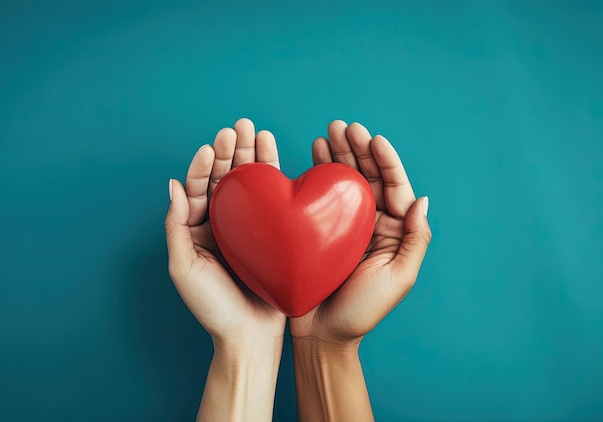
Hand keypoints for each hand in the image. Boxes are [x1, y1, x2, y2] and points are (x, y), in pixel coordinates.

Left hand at [165, 118, 285, 420]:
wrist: (249, 337)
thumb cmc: (213, 308)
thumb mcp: (183, 268)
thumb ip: (176, 226)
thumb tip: (173, 185)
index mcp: (198, 230)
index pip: (198, 188)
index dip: (202, 165)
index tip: (210, 147)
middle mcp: (223, 223)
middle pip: (224, 178)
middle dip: (229, 151)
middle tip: (236, 128)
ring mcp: (250, 226)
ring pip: (248, 182)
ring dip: (250, 154)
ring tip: (255, 129)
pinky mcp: (273, 232)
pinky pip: (272, 198)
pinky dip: (272, 173)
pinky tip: (273, 152)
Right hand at [290, 120, 430, 342]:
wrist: (324, 334)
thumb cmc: (363, 311)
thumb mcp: (399, 277)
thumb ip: (415, 240)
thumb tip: (423, 200)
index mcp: (393, 231)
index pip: (394, 187)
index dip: (386, 161)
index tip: (373, 138)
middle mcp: (371, 222)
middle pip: (368, 177)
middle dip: (357, 149)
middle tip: (343, 126)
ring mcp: (343, 224)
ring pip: (345, 180)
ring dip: (338, 154)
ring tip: (328, 132)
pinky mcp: (318, 229)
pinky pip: (321, 195)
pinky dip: (318, 172)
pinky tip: (314, 153)